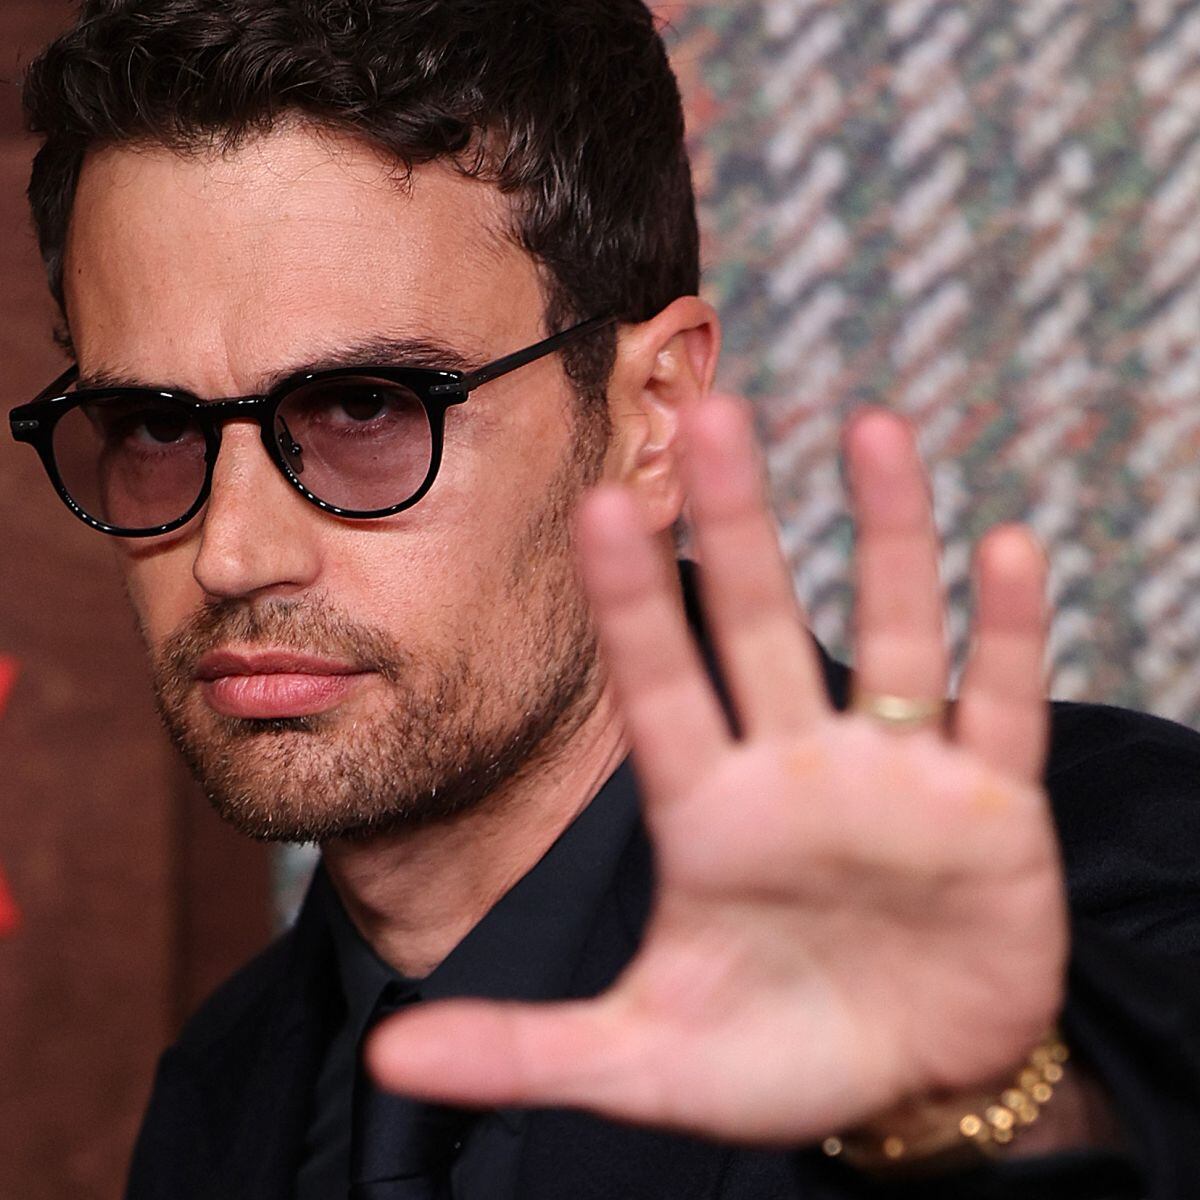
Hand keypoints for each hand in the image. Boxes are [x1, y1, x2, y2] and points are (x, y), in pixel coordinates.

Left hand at [367, 399, 1067, 1144]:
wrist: (908, 1084)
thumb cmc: (773, 1059)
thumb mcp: (644, 1061)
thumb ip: (525, 1050)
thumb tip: (391, 1061)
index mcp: (708, 812)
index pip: (657, 685)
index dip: (627, 603)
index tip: (596, 505)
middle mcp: (796, 769)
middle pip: (759, 626)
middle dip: (738, 526)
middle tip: (712, 411)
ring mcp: (895, 778)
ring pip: (893, 634)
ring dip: (888, 534)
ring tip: (873, 428)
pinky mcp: (991, 807)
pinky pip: (1002, 705)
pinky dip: (1008, 633)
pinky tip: (1008, 552)